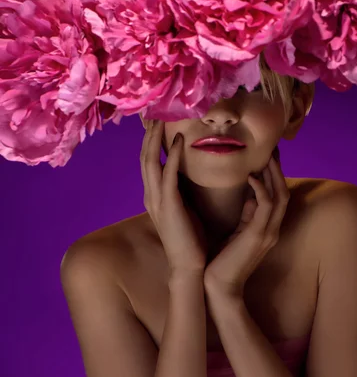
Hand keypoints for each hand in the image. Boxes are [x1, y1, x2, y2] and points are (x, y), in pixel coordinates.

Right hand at [141, 119, 207, 273]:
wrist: (190, 266)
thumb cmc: (191, 239)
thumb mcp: (185, 209)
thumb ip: (183, 191)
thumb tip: (192, 174)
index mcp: (155, 196)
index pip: (149, 161)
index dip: (151, 140)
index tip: (156, 120)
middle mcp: (151, 195)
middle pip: (145, 156)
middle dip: (148, 133)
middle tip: (153, 110)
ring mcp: (157, 200)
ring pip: (150, 161)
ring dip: (155, 138)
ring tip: (161, 117)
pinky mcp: (168, 205)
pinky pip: (168, 174)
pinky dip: (172, 155)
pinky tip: (178, 140)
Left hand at [203, 153, 289, 297]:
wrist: (218, 287)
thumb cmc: (222, 260)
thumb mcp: (236, 231)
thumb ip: (246, 214)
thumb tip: (248, 193)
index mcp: (266, 227)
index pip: (277, 194)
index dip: (274, 174)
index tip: (266, 154)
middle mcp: (272, 228)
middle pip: (284, 191)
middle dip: (278, 169)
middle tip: (271, 148)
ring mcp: (268, 233)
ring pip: (280, 196)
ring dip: (273, 174)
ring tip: (266, 155)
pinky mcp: (258, 236)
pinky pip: (267, 207)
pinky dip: (261, 189)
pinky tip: (251, 176)